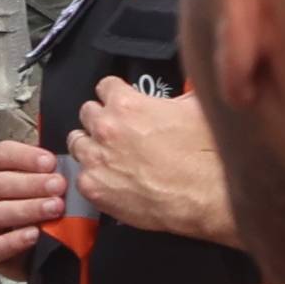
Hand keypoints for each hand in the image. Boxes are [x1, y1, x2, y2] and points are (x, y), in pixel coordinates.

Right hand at [0, 137, 73, 268]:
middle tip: (58, 186)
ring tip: (54, 208)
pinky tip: (34, 234)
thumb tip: (72, 155)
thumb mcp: (40, 186)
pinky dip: (15, 240)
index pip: (0, 154)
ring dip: (28, 209)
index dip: (25, 156)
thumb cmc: (35, 213)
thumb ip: (48, 171)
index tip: (50, 162)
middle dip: (32, 183)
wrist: (31, 252)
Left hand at [69, 81, 233, 243]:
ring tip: (110, 156)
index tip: (120, 103)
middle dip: (101, 120)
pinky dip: (94, 177)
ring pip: (77, 143)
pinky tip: (112, 180)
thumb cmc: (205, 156)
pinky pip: (80, 175)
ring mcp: (96, 159)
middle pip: (87, 113)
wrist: (207, 197)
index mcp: (126, 104)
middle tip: (117, 132)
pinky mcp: (93, 188)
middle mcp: (105, 128)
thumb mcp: (196, 107)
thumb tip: (175, 94)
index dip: (115, 95)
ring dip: (91, 146)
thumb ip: (176, 95)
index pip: (104, 86)